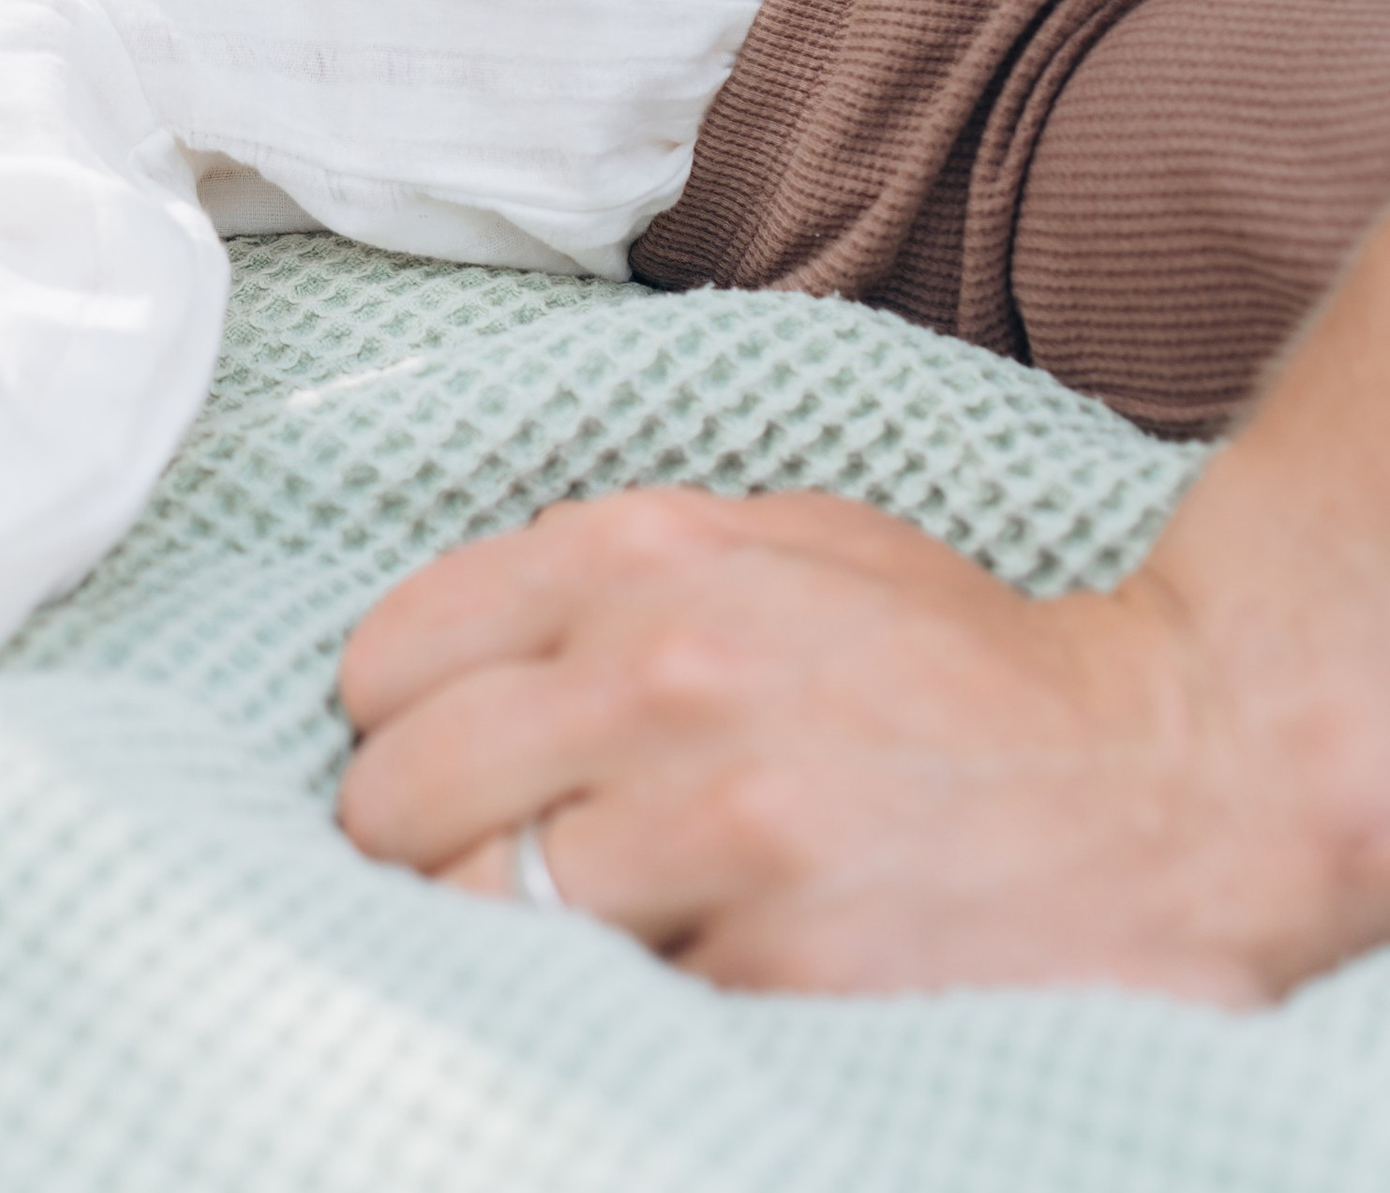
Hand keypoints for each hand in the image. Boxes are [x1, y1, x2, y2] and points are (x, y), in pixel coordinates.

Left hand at [336, 483, 1356, 1000]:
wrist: (1148, 780)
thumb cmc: (955, 662)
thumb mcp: (781, 539)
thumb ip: (615, 565)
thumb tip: (461, 636)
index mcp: (641, 557)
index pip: (390, 654)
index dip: (396, 720)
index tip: (433, 755)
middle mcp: (657, 675)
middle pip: (395, 794)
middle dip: (415, 836)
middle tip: (479, 857)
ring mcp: (712, 824)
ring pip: (471, 911)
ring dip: (492, 934)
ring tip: (560, 921)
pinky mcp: (766, 961)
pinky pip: (598, 1000)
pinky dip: (609, 997)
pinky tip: (667, 962)